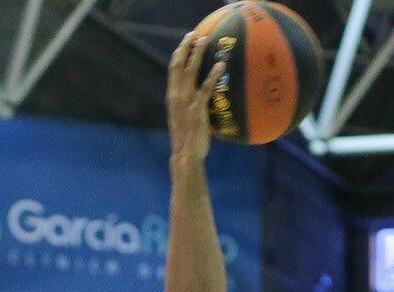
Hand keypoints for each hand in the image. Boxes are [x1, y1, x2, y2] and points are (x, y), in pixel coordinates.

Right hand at [165, 33, 225, 164]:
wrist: (186, 154)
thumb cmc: (187, 138)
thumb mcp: (184, 117)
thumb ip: (189, 105)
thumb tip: (201, 98)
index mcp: (172, 96)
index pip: (173, 69)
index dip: (179, 54)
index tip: (186, 43)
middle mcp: (176, 95)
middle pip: (179, 64)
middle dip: (186, 47)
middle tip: (194, 35)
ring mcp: (186, 101)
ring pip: (190, 71)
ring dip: (197, 53)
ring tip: (205, 41)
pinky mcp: (197, 108)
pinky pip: (206, 87)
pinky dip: (213, 74)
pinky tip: (221, 64)